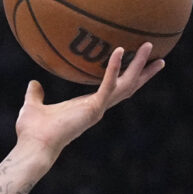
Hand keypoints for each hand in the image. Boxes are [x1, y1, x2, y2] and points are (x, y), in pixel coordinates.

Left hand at [12, 42, 165, 159]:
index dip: (126, 77)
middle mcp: (97, 107)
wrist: (32, 147)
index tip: (137, 65)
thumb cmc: (32, 132)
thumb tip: (33, 84)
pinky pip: (108, 85)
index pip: (113, 89)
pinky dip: (113, 68)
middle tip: (160, 57)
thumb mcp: (34, 106)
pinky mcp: (93, 108)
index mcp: (88, 106)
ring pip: (126, 84)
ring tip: (150, 46)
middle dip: (143, 72)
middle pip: (128, 86)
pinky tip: (119, 50)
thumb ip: (36, 95)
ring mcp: (97, 108)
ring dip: (138, 65)